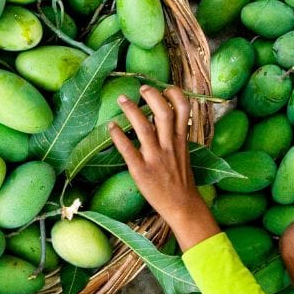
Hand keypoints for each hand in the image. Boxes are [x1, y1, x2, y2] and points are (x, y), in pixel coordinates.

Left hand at [109, 86, 211, 241]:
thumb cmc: (180, 179)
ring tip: (122, 99)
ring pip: (144, 127)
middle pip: (163, 113)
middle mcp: (169, 145)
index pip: (183, 109)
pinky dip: (118, 136)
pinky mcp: (141, 170)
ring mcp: (155, 158)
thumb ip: (175, 135)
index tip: (164, 88)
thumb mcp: (183, 153)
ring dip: (131, 110)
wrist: (182, 206)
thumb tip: (161, 116)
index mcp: (180, 140)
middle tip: (141, 88)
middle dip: (152, 96)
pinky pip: (128, 150)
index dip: (175, 94)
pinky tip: (110, 127)